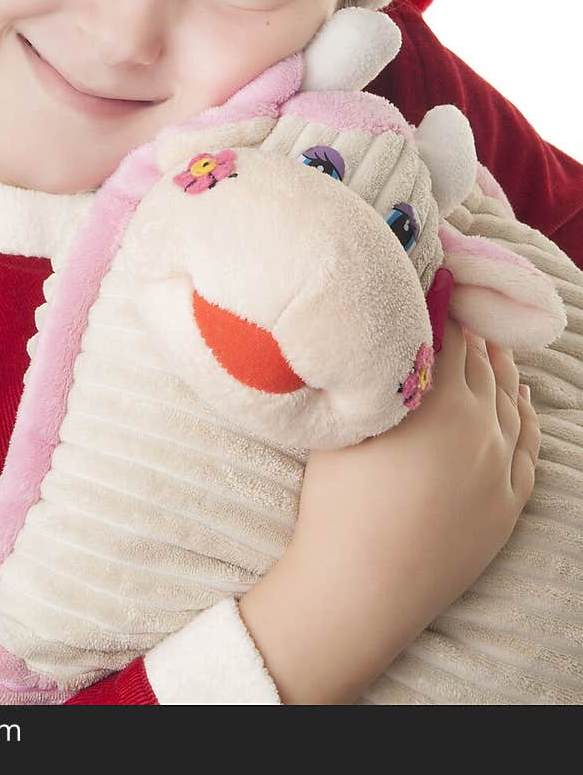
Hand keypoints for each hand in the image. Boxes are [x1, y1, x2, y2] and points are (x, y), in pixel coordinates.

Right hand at [292, 316, 538, 620]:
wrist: (359, 589)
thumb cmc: (337, 502)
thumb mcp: (350, 420)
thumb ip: (378, 369)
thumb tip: (391, 329)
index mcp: (441, 400)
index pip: (450, 331)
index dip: (443, 300)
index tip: (436, 277)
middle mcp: (482, 427)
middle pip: (483, 363)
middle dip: (470, 329)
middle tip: (458, 303)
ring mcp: (499, 468)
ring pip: (510, 402)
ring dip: (500, 368)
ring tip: (487, 343)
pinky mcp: (506, 506)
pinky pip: (528, 449)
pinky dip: (526, 417)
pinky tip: (521, 400)